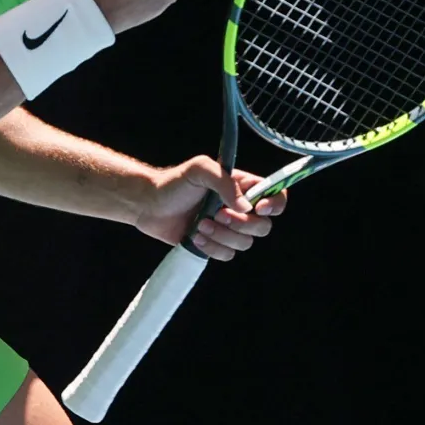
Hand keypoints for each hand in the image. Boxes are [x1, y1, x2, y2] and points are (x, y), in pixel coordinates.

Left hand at [134, 156, 288, 261]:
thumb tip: (246, 207)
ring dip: (222, 236)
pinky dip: (212, 247)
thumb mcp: (200, 170)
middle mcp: (239, 208)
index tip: (260, 208)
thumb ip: (225, 182)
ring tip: (200, 224)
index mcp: (242, 187)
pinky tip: (195, 235)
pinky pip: (227, 255)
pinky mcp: (215, 244)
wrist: (149, 205)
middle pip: (264, 226)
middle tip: (218, 214)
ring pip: (245, 244)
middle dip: (242, 225)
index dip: (276, 204)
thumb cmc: (173, 183)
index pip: (276, 194)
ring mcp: (228, 228)